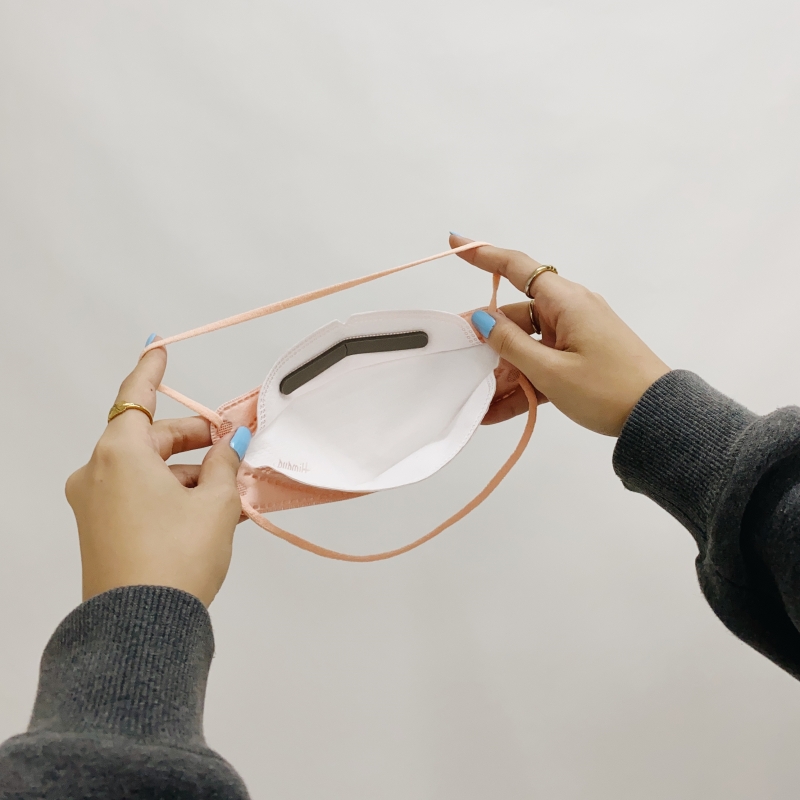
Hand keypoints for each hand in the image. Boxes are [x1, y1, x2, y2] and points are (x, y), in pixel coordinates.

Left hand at [65, 339, 251, 605]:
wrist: (141, 626)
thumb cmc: (175, 559)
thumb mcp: (215, 504)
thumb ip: (224, 464)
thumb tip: (230, 443)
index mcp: (118, 454)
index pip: (135, 396)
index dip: (152, 371)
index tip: (160, 349)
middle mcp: (97, 473)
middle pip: (149, 438)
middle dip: (193, 440)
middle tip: (232, 446)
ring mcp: (94, 503)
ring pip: (147, 470)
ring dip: (187, 472)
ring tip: (232, 490)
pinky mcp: (100, 529)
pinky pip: (138, 495)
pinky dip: (171, 493)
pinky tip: (209, 509)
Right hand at [451, 235, 669, 435]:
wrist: (658, 417)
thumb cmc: (608, 389)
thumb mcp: (551, 371)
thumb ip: (511, 344)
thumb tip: (482, 318)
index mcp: (565, 302)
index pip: (516, 267)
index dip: (483, 255)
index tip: (455, 243)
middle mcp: (569, 312)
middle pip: (516, 317)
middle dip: (486, 340)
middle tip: (457, 360)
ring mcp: (574, 337)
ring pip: (526, 346)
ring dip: (503, 372)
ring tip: (477, 401)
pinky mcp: (579, 360)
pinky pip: (541, 366)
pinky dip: (521, 386)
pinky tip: (495, 412)